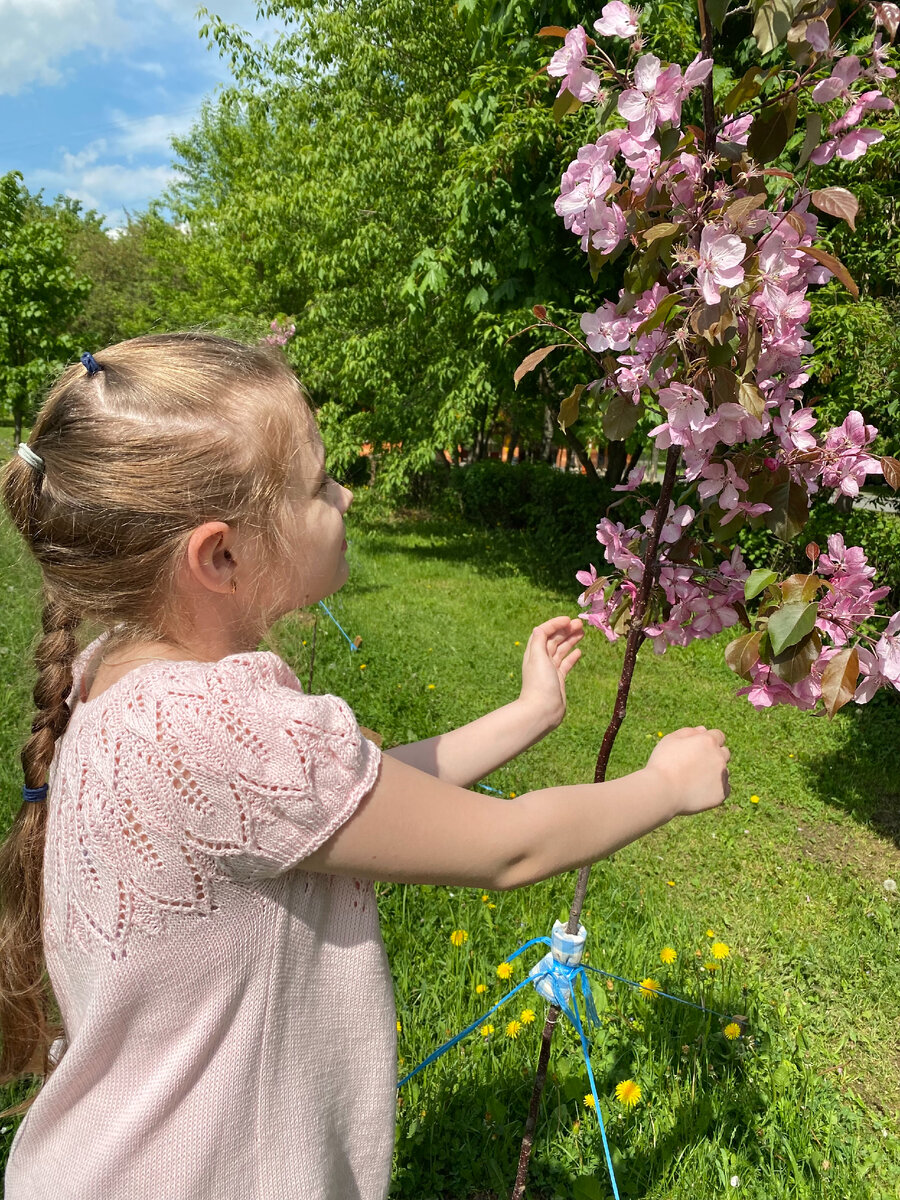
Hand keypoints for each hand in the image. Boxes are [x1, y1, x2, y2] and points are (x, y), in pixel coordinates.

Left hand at [518, 616, 583, 731]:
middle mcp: (541, 659)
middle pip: (554, 639)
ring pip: (561, 650)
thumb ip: (538, 640)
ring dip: (571, 640)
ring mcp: (550, 670)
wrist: (543, 710)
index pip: (543, 632)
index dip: (555, 624)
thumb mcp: (537, 657)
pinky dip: (572, 656)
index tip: (568, 619)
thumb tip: (540, 628)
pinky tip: (579, 651)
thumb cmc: (540, 683)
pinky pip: (566, 664)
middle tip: (581, 624)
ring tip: (582, 632)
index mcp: (534, 652)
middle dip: (566, 630)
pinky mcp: (558, 679)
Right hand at [645, 726, 729, 815]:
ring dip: (715, 772)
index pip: (718, 736)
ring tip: (694, 779)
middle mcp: (719, 757)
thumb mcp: (670, 740)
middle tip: (695, 764)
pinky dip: (715, 788)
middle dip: (714, 755)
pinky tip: (700, 789)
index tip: (698, 748)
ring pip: (723, 771)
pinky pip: (724, 788)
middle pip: (724, 753)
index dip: (708, 741)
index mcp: (708, 741)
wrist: (662, 791)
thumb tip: (703, 730)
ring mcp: (722, 776)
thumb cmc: (663, 763)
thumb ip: (688, 732)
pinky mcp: (721, 794)